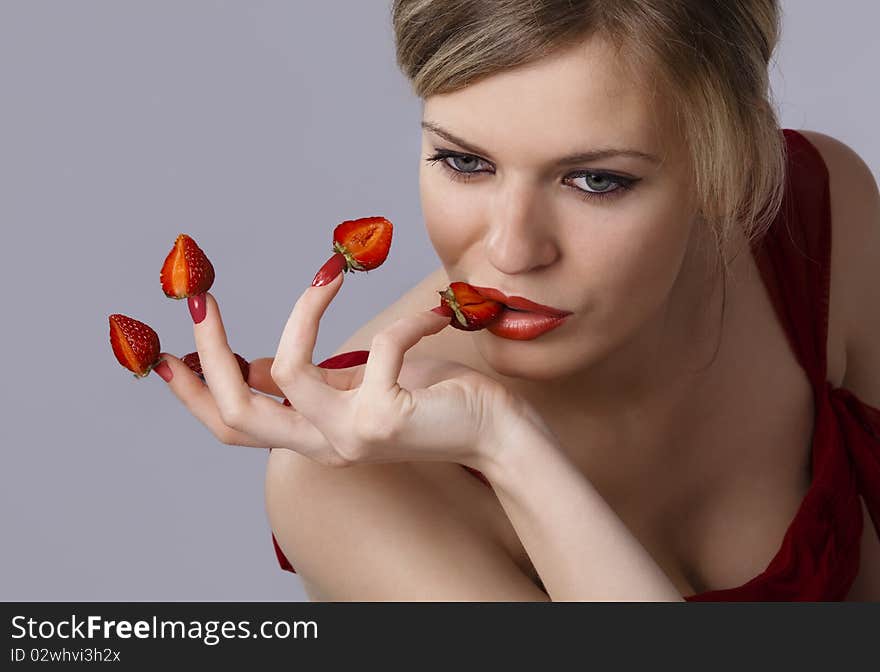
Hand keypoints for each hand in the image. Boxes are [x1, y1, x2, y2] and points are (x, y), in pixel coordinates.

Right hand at [157, 271, 524, 470]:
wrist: (498, 434)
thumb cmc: (434, 402)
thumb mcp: (359, 388)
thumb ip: (312, 382)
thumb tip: (257, 363)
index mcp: (312, 436)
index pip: (234, 426)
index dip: (194, 393)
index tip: (165, 353)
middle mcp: (324, 445)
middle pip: (235, 413)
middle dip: (209, 352)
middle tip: (203, 297)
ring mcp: (352, 437)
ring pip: (286, 374)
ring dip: (303, 311)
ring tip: (330, 273)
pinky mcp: (385, 419)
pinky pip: (376, 346)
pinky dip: (404, 320)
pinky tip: (433, 317)